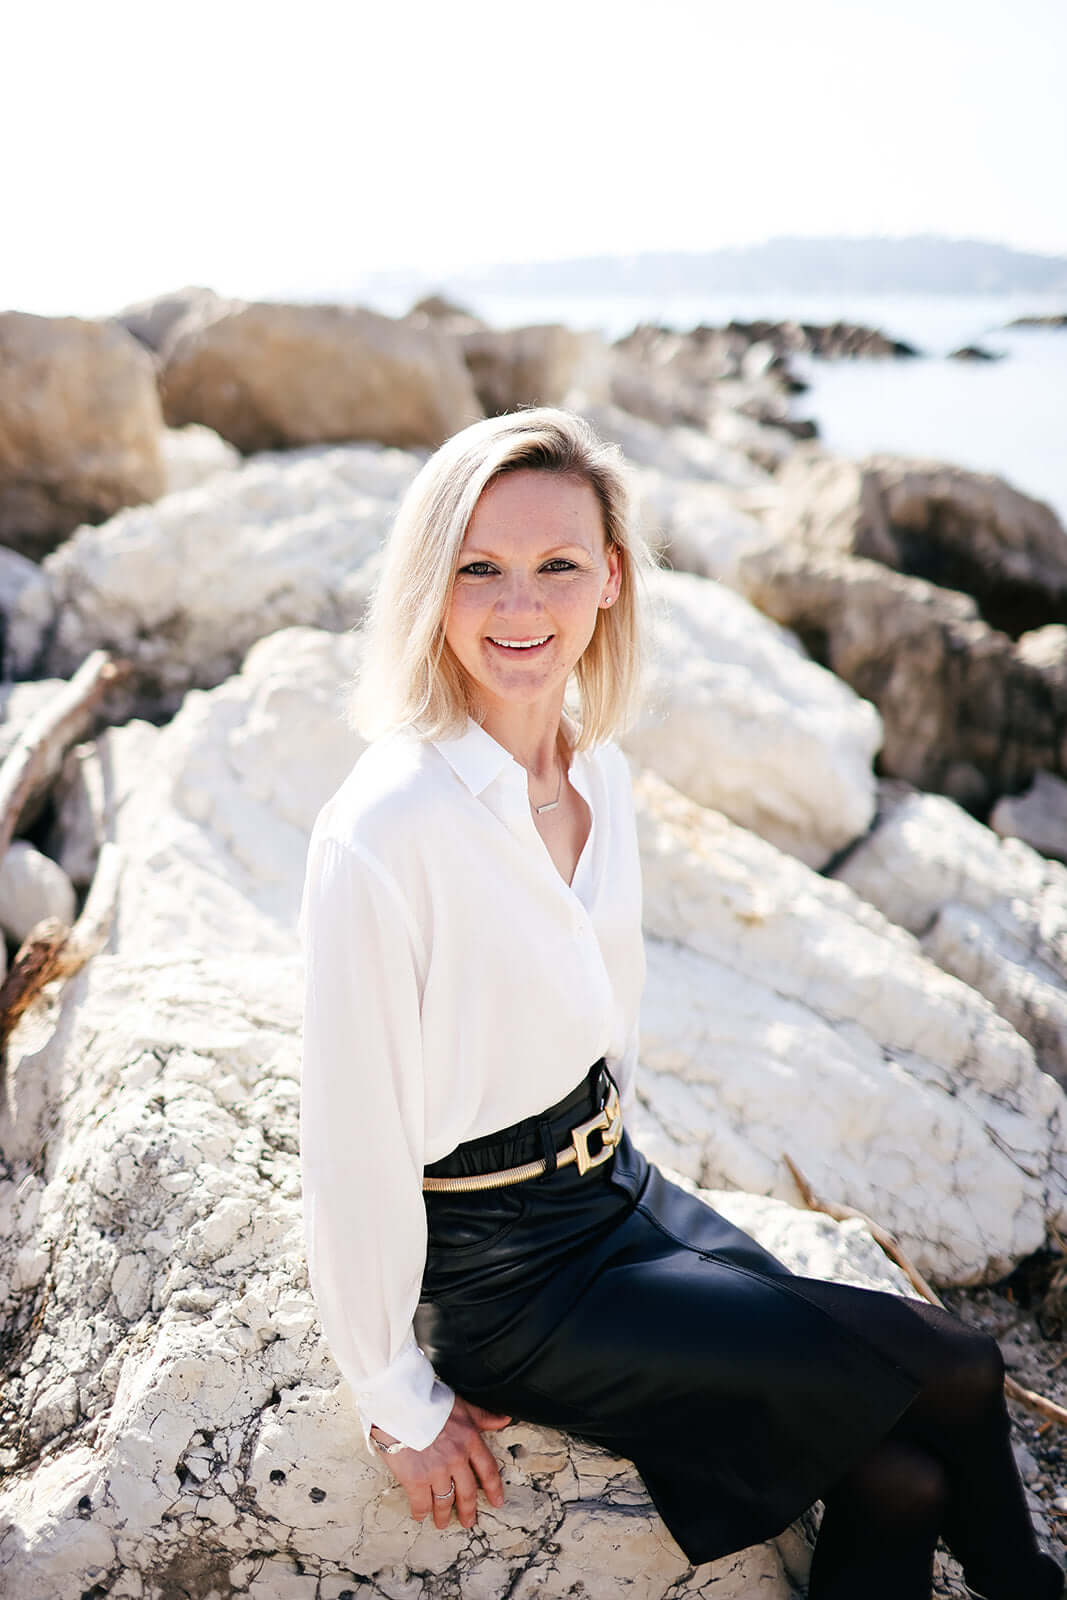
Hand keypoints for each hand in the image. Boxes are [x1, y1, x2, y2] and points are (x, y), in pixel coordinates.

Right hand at [371, 1396, 511, 1528]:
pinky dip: (421, 1512)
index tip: (497, 1502)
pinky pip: (421, 1504)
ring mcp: (436, 1472)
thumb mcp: (461, 1405)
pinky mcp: (415, 1480)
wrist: (400, 1404)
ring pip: (444, 1501)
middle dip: (468, 1511)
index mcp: (470, 1440)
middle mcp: (456, 1459)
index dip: (493, 1488)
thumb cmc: (428, 1400)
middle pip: (467, 1493)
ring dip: (443, 1515)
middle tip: (468, 1521)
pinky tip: (420, 1515)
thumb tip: (504, 1419)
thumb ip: (482, 1416)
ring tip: (441, 1522)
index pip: (487, 1470)